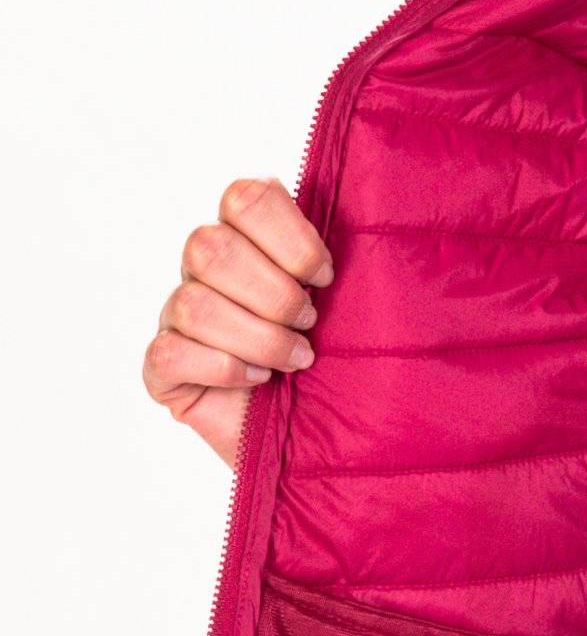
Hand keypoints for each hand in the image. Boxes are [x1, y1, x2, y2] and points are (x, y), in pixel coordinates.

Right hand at [143, 177, 332, 466]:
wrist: (329, 439)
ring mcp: (178, 317)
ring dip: (259, 337)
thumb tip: (375, 204)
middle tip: (311, 324)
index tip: (326, 277)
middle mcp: (206, 269)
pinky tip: (257, 380)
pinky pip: (170, 352)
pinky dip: (223, 368)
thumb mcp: (360, 305)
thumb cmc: (344, 365)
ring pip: (193, 303)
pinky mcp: (163, 369)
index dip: (289, 237)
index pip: (244, 196)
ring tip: (298, 361)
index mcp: (251, 235)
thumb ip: (357, 257)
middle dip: (275, 294)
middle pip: (210, 247)